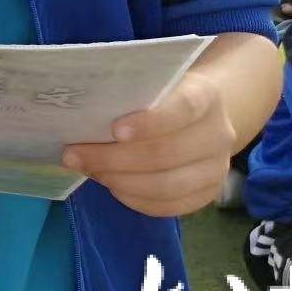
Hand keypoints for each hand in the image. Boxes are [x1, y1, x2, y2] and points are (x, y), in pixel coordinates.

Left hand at [62, 68, 239, 215]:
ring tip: (89, 170)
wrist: (200, 116)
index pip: (183, 109)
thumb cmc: (162, 96)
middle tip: (74, 155)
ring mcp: (216, 168)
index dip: (150, 122)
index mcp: (206, 97)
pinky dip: (135, 199)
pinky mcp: (207, 194)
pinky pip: (169, 206)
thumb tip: (80, 117)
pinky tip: (111, 186)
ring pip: (166, 185)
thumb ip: (127, 95)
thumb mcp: (150, 84)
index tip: (114, 130)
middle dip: (113, 158)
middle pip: (165, 154)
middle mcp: (218, 134)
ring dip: (119, 181)